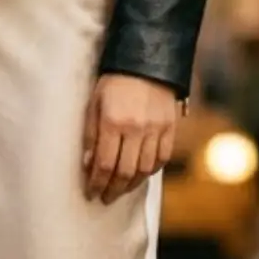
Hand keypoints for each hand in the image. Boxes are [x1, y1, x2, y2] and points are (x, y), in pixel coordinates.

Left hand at [83, 73, 179, 204]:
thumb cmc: (113, 83)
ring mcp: (156, 129)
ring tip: (121, 189)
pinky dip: (150, 171)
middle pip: (125, 171)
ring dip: (131, 184)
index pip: (105, 164)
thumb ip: (91, 135)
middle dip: (113, 190)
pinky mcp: (170, 127)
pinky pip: (162, 158)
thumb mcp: (94, 104)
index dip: (97, 183)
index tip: (91, 193)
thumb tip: (88, 164)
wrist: (146, 61)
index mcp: (113, 122)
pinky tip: (140, 174)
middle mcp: (136, 128)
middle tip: (105, 197)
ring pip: (145, 169)